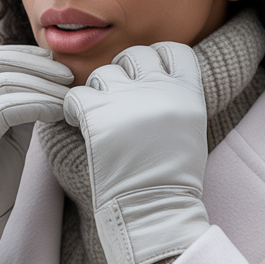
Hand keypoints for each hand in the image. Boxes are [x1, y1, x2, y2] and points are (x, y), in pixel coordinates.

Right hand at [0, 45, 72, 263]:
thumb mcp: (4, 132)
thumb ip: (16, 104)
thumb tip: (48, 79)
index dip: (22, 55)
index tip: (53, 63)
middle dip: (37, 66)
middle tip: (68, 76)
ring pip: (5, 82)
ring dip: (43, 86)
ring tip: (68, 96)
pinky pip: (8, 107)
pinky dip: (38, 105)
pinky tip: (57, 112)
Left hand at [63, 42, 209, 263]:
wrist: (154, 212)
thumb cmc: (172, 181)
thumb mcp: (191, 131)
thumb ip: (175, 100)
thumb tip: (156, 81)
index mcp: (188, 93)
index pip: (174, 51)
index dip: (157, 61)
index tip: (145, 77)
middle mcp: (159, 89)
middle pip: (134, 57)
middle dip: (124, 74)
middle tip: (118, 102)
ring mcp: (127, 99)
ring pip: (102, 74)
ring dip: (98, 94)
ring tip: (100, 122)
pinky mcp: (97, 114)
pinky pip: (75, 95)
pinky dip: (73, 110)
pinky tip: (80, 127)